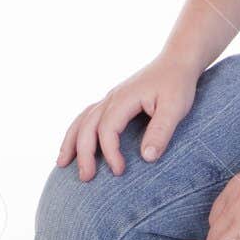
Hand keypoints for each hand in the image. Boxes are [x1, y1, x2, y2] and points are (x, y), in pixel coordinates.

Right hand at [55, 56, 199, 180]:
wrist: (177, 60)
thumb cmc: (177, 84)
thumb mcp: (176, 108)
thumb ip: (161, 131)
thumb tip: (146, 158)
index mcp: (125, 98)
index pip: (107, 128)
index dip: (109, 152)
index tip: (119, 171)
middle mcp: (113, 97)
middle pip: (88, 124)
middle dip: (83, 152)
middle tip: (86, 178)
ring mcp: (111, 97)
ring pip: (82, 118)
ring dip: (71, 141)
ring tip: (62, 163)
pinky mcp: (114, 100)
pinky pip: (88, 115)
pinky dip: (77, 130)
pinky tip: (74, 144)